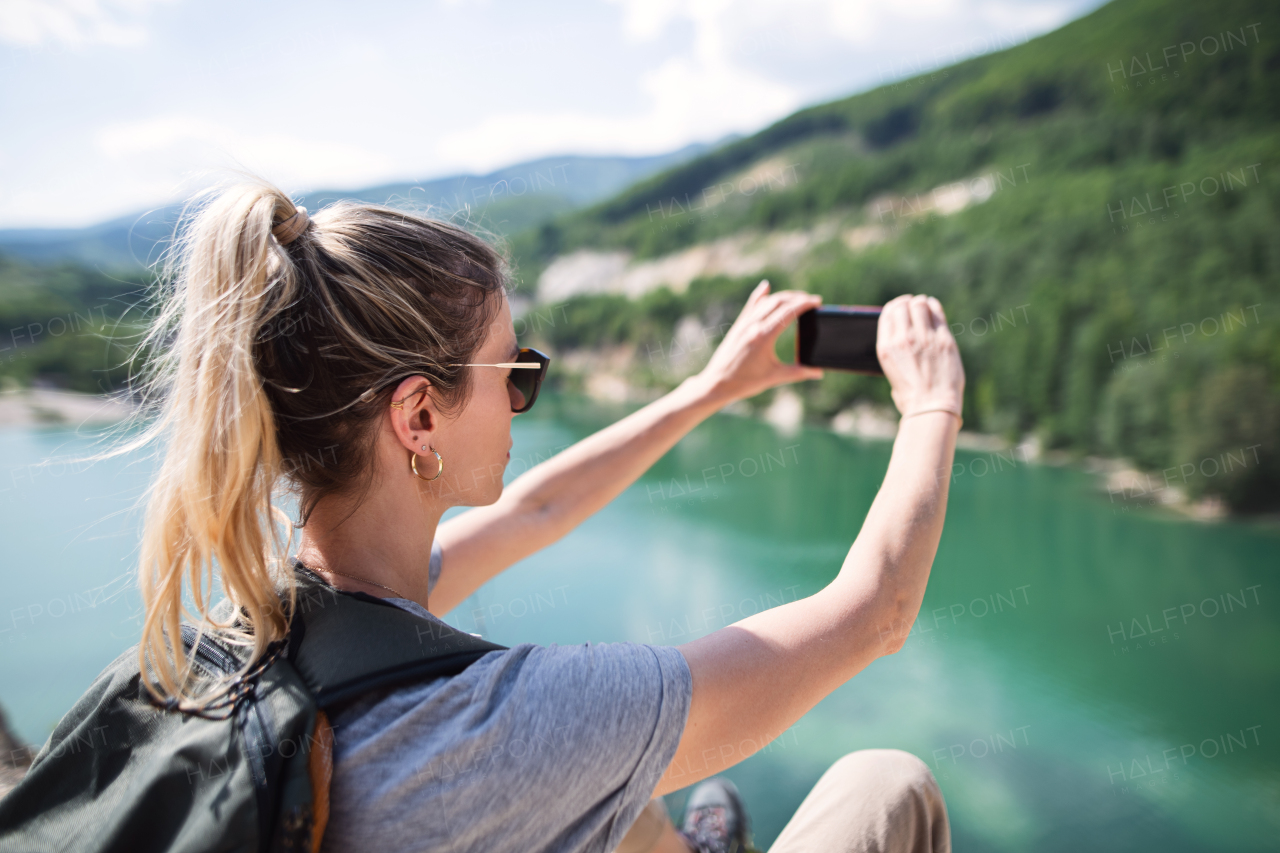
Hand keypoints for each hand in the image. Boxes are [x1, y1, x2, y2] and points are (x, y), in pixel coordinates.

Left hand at [693, 280, 823, 405]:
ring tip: (797, 299)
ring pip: (766, 302)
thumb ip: (797, 373)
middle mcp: (753, 325)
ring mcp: (744, 324)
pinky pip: (751, 306)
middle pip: (779, 302)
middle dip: (797, 298)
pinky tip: (766, 287)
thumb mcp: (773, 377)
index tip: (817, 301)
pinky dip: (760, 296)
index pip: (789, 312)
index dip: (805, 304)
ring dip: (783, 297)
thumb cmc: (744, 382)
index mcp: (764, 336)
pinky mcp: (738, 327)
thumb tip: (818, 372)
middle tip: (811, 301)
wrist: (717, 383)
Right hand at [875, 294, 964, 419]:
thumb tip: (901, 338)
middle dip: (908, 303)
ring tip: (924, 307)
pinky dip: (934, 307)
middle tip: (913, 305)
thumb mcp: (892, 372)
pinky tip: (934, 309)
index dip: (894, 306)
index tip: (900, 306)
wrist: (932, 407)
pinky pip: (937, 313)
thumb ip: (895, 352)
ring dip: (921, 303)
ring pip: (920, 305)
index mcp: (886, 348)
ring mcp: (924, 338)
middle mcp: (903, 339)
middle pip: (903, 305)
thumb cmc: (912, 396)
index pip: (887, 314)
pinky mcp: (944, 340)